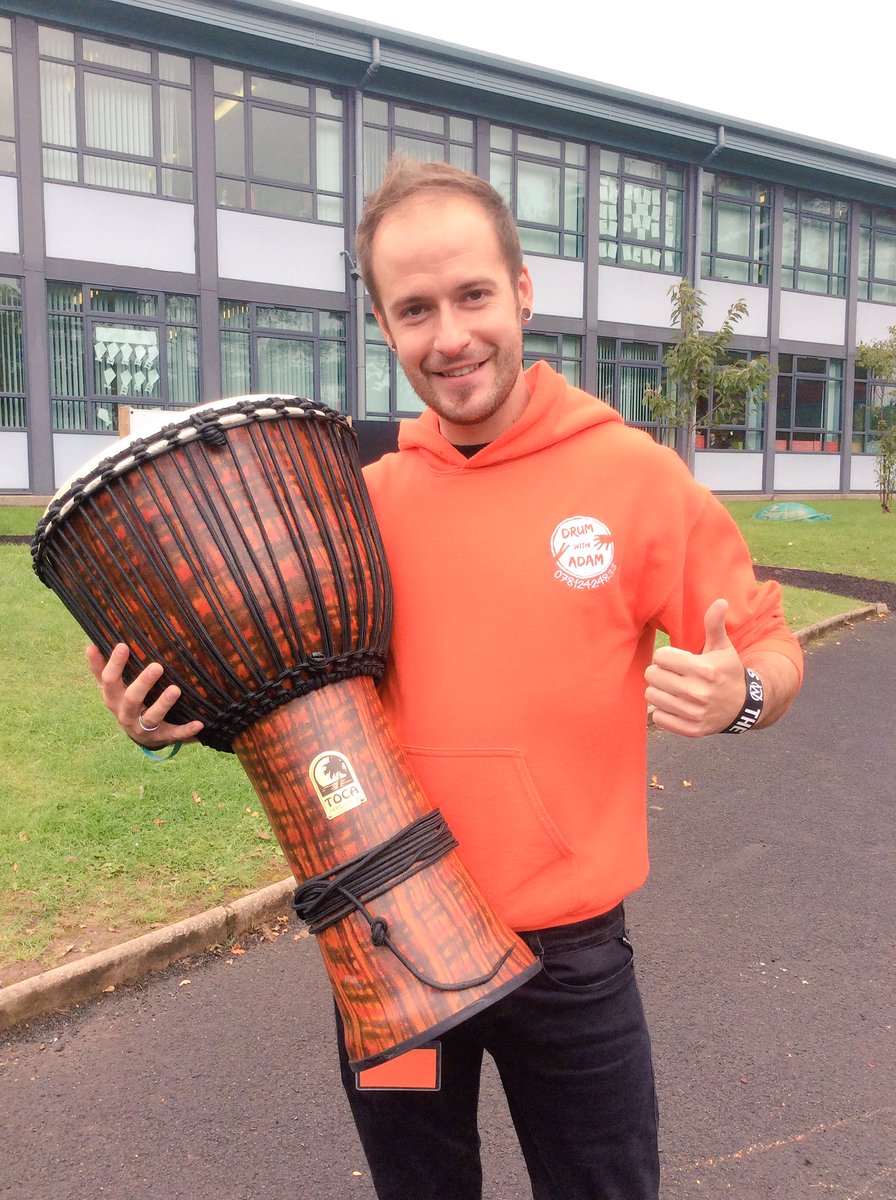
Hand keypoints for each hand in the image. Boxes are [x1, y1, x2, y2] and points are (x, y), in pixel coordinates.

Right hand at [86, 642, 203, 748]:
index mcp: (113, 698)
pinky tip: (199, 723)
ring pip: (151, 716)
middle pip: (131, 698)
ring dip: (163, 704)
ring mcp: (143, 727)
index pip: (109, 681)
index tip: (122, 645)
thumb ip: (101, 669)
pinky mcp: (161, 736)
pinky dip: (186, 730)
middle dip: (143, 683)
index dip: (115, 664)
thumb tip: (90, 646)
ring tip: (175, 689)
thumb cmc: (124, 701)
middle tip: (157, 666)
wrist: (137, 733)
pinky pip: (174, 734)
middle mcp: (125, 714)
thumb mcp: (111, 688)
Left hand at [644, 599, 745, 737]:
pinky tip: (676, 705)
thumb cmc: (727, 672)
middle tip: (672, 674)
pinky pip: (658, 717)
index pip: (660, 657)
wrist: (742, 706)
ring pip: (651, 695)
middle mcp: (697, 692)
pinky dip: (663, 711)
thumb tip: (720, 601)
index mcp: (703, 669)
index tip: (676, 659)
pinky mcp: (690, 730)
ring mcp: (693, 713)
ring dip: (659, 690)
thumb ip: (715, 625)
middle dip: (660, 672)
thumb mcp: (723, 648)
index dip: (666, 656)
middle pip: (652, 675)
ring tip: (673, 688)